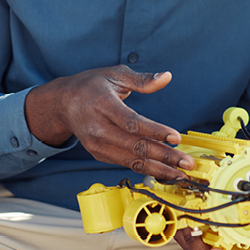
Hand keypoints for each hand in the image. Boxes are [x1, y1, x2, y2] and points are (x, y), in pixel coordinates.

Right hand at [25, 65, 193, 180]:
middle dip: (163, 157)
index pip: (131, 122)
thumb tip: (166, 77)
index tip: (176, 137)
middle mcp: (97, 127)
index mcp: (101, 103)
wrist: (62, 103)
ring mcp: (96, 144)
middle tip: (186, 163)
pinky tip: (164, 172)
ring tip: (180, 175)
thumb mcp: (115, 74)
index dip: (155, 131)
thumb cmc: (91, 85)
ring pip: (131, 160)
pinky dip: (146, 169)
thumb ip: (141, 79)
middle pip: (134, 146)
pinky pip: (125, 164)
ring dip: (158, 169)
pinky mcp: (99, 154)